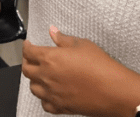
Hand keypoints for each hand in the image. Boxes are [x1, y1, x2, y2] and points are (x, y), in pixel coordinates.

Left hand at [21, 26, 139, 116]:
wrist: (112, 90)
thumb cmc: (100, 66)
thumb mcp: (82, 45)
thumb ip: (63, 39)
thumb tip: (53, 31)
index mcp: (49, 58)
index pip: (29, 52)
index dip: (26, 46)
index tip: (28, 44)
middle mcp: (46, 77)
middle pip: (26, 69)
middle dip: (27, 61)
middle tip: (31, 58)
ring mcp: (51, 94)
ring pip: (33, 88)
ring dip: (34, 79)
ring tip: (40, 74)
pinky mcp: (59, 107)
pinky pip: (44, 103)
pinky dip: (44, 98)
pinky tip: (49, 93)